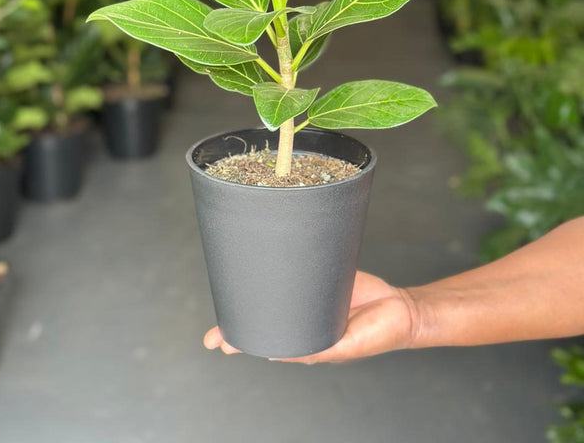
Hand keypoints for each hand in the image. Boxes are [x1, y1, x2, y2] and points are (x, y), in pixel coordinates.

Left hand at [203, 271, 417, 363]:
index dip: (244, 341)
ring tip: (227, 291)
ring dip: (254, 292)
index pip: (270, 341)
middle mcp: (305, 318)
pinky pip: (297, 268)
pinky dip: (278, 266)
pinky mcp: (322, 273)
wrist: (402, 309)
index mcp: (308, 339)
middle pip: (267, 317)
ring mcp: (311, 294)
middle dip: (239, 321)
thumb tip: (278, 353)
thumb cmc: (377, 334)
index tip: (218, 342)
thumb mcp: (345, 346)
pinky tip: (263, 261)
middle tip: (212, 330)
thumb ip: (316, 350)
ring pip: (277, 293)